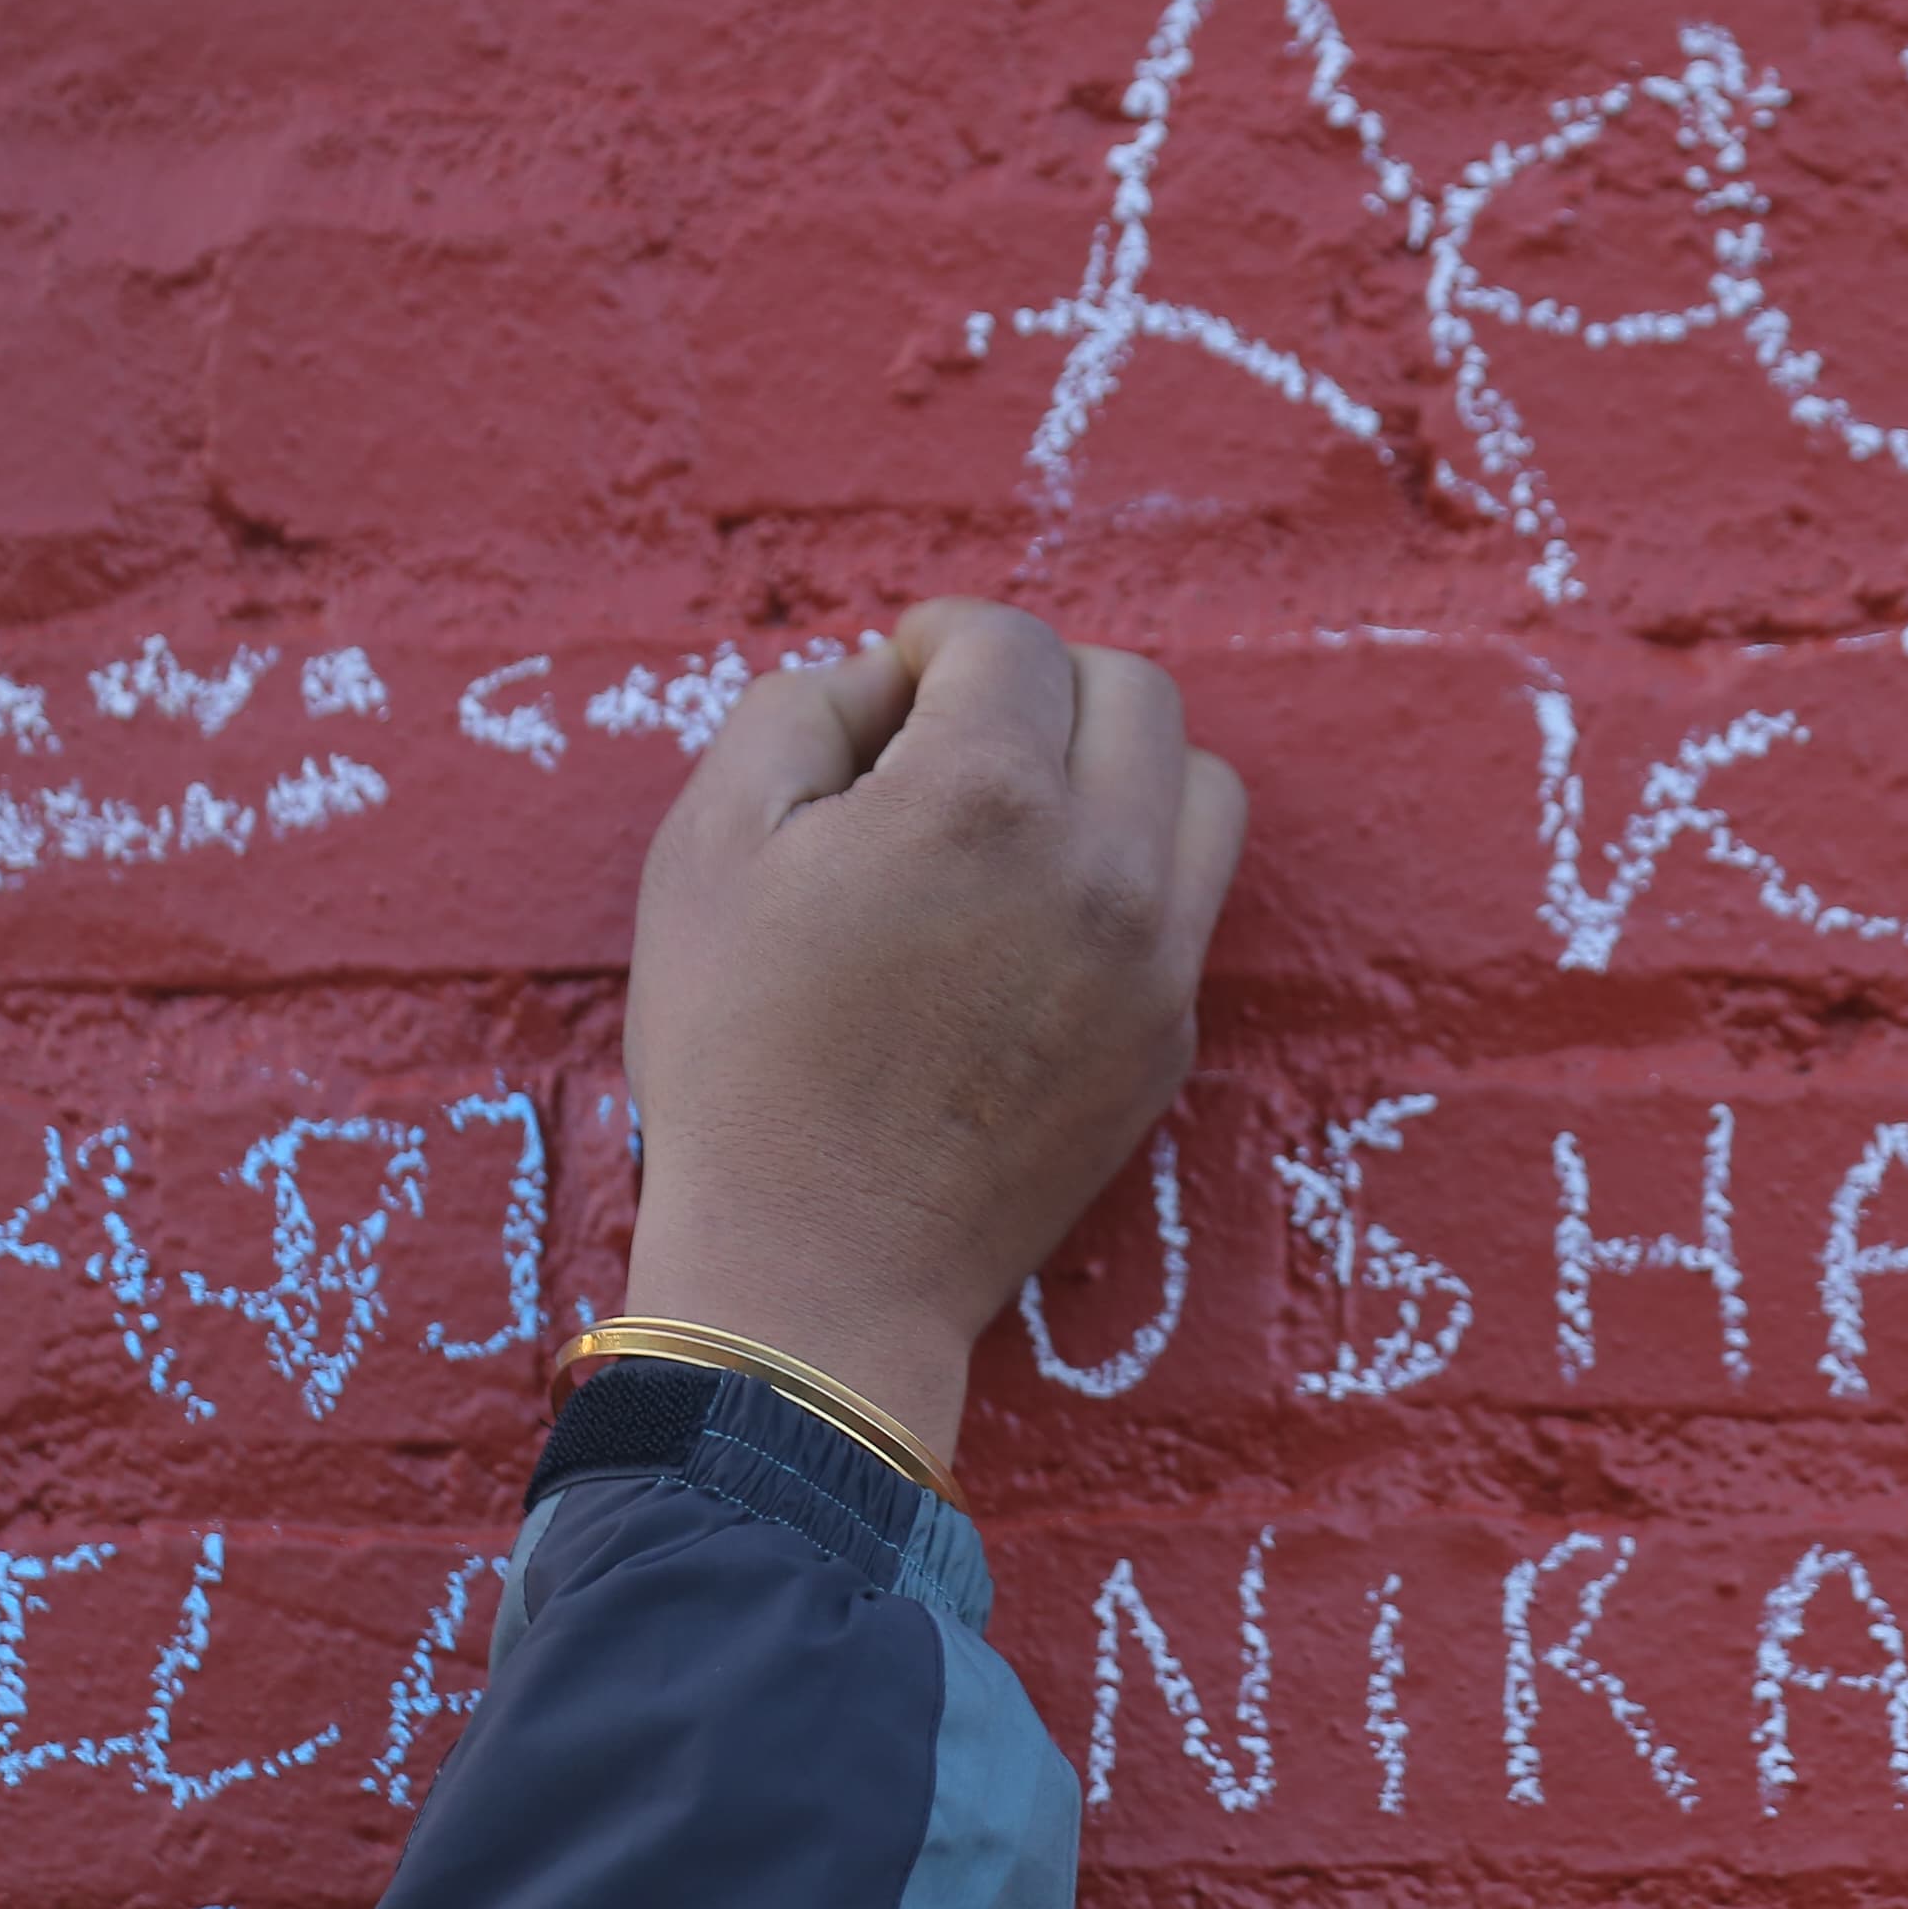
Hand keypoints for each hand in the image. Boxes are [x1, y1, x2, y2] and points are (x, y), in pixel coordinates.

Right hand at [617, 599, 1246, 1464]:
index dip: (935, 641)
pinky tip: (1043, 911)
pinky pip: (1194, 895)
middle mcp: (1100, 861)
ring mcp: (1155, 954)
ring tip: (1024, 812)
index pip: (1008, 641)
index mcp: (982, 797)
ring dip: (1119, 765)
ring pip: (1200, 782)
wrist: (818, 1267)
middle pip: (1132, 689)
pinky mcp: (1172, 1032)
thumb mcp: (707, 846)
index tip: (894, 685)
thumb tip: (886, 681)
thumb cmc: (739, 1056)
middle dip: (1041, 685)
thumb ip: (799, 710)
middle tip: (955, 737)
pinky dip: (1136, 868)